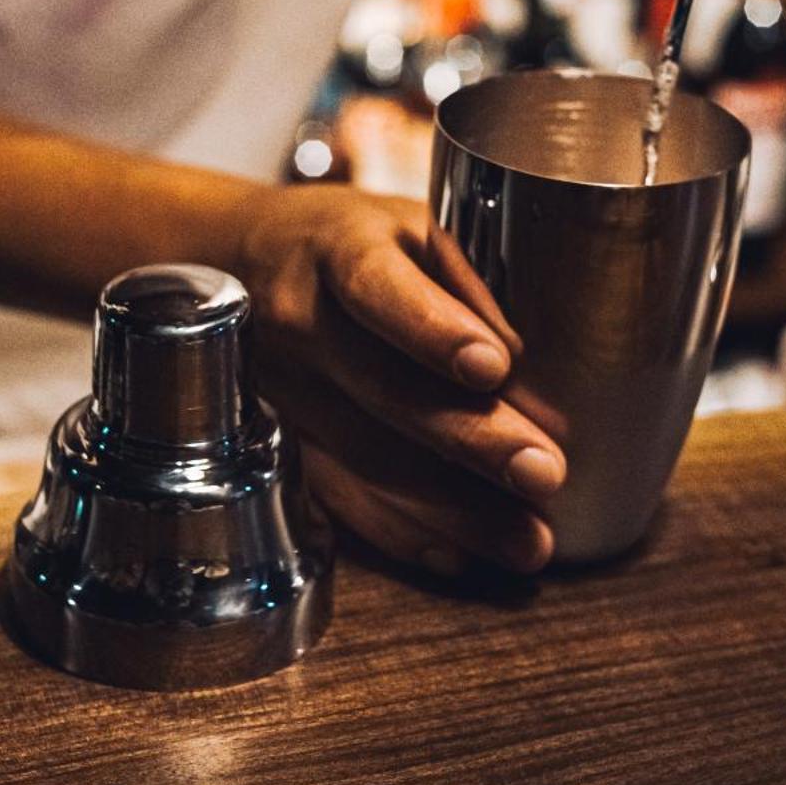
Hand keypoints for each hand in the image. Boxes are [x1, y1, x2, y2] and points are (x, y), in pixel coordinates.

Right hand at [231, 186, 563, 575]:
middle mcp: (300, 324)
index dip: (432, 328)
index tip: (493, 365)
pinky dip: (403, 533)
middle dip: (470, 438)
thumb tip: (524, 368)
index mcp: (337, 251)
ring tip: (529, 541)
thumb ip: (462, 284)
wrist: (242, 264)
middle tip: (544, 472)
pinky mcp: (279, 445)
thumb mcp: (405, 228)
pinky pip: (340, 500)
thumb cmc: (350, 244)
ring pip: (366, 459)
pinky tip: (460, 556)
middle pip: (383, 389)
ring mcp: (283, 394)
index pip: (378, 288)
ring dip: (453, 509)